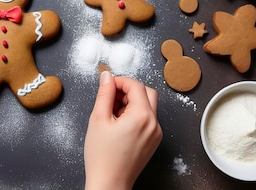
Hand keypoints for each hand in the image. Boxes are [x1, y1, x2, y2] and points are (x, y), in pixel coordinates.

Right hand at [84, 71, 161, 189]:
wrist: (109, 183)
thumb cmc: (102, 155)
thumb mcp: (98, 118)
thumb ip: (104, 93)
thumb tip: (107, 76)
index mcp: (142, 116)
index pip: (136, 85)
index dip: (119, 81)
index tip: (106, 85)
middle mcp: (154, 123)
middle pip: (147, 92)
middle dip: (129, 89)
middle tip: (111, 96)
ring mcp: (156, 133)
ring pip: (148, 105)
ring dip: (132, 102)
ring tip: (112, 113)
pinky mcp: (153, 141)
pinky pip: (148, 119)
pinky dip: (136, 114)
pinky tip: (119, 124)